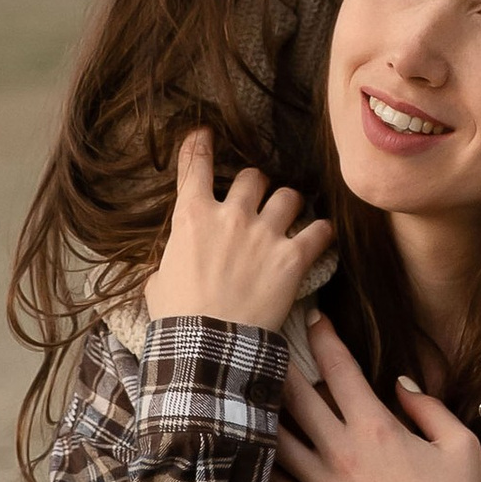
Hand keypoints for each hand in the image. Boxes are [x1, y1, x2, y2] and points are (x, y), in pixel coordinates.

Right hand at [144, 128, 332, 333]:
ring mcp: (263, 234)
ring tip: (289, 217)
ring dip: (289, 205)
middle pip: (253, 176)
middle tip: (257, 201)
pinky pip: (319, 231)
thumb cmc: (177, 318)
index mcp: (192, 218)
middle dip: (256, 186)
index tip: (204, 133)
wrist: (208, 348)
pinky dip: (322, 233)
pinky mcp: (292, 258)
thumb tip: (172, 264)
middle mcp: (230, 216)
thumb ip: (169, 262)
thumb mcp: (158, 282)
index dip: (200, 144)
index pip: (194, 165)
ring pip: (289, 196)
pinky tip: (321, 237)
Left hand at [270, 314, 480, 481]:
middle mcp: (341, 451)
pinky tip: (249, 443)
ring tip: (247, 386)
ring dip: (263, 407)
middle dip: (279, 361)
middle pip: (296, 394)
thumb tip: (399, 382)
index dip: (324, 337)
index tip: (314, 318)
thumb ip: (428, 406)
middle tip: (265, 339)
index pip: (340, 368)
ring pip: (277, 436)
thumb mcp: (459, 444)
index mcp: (376, 427)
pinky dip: (260, 460)